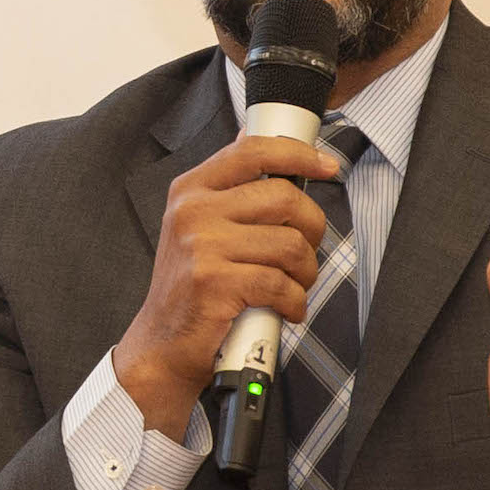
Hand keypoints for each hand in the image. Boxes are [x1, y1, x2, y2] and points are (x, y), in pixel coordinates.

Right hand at [115, 137, 341, 441]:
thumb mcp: (199, 226)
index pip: (253, 150)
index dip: (299, 154)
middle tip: (305, 253)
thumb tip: (266, 144)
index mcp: (191, 189)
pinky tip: (287, 309)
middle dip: (312, 228)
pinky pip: (280, 284)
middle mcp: (192, 211)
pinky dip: (295, 301)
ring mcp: (201, 246)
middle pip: (284, 198)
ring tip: (295, 286)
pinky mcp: (213, 282)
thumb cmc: (192, 286)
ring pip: (289, 244)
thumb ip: (230, 189)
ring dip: (306, 272)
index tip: (327, 166)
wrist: (162, 345)